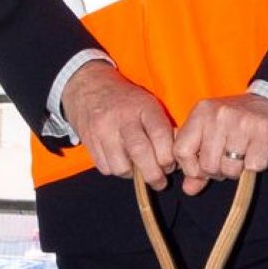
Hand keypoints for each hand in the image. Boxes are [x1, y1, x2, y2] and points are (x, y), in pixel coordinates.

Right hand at [63, 61, 177, 186]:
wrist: (89, 87)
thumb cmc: (127, 100)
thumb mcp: (149, 104)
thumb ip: (164, 128)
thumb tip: (178, 157)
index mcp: (143, 107)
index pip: (160, 134)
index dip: (168, 157)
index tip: (170, 166)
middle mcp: (122, 118)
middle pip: (139, 153)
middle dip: (153, 174)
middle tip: (159, 181)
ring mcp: (103, 130)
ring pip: (121, 166)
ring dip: (132, 174)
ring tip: (136, 167)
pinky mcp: (89, 141)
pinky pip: (105, 168)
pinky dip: (115, 170)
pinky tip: (121, 160)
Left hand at [171, 90, 267, 196]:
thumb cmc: (238, 122)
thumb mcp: (212, 135)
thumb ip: (197, 163)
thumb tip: (188, 189)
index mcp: (201, 112)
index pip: (181, 151)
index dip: (191, 168)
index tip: (203, 167)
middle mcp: (219, 114)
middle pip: (208, 165)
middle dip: (219, 171)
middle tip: (229, 160)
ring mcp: (242, 122)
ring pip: (230, 168)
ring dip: (238, 170)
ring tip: (243, 155)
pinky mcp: (264, 131)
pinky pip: (253, 166)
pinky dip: (256, 166)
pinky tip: (258, 151)